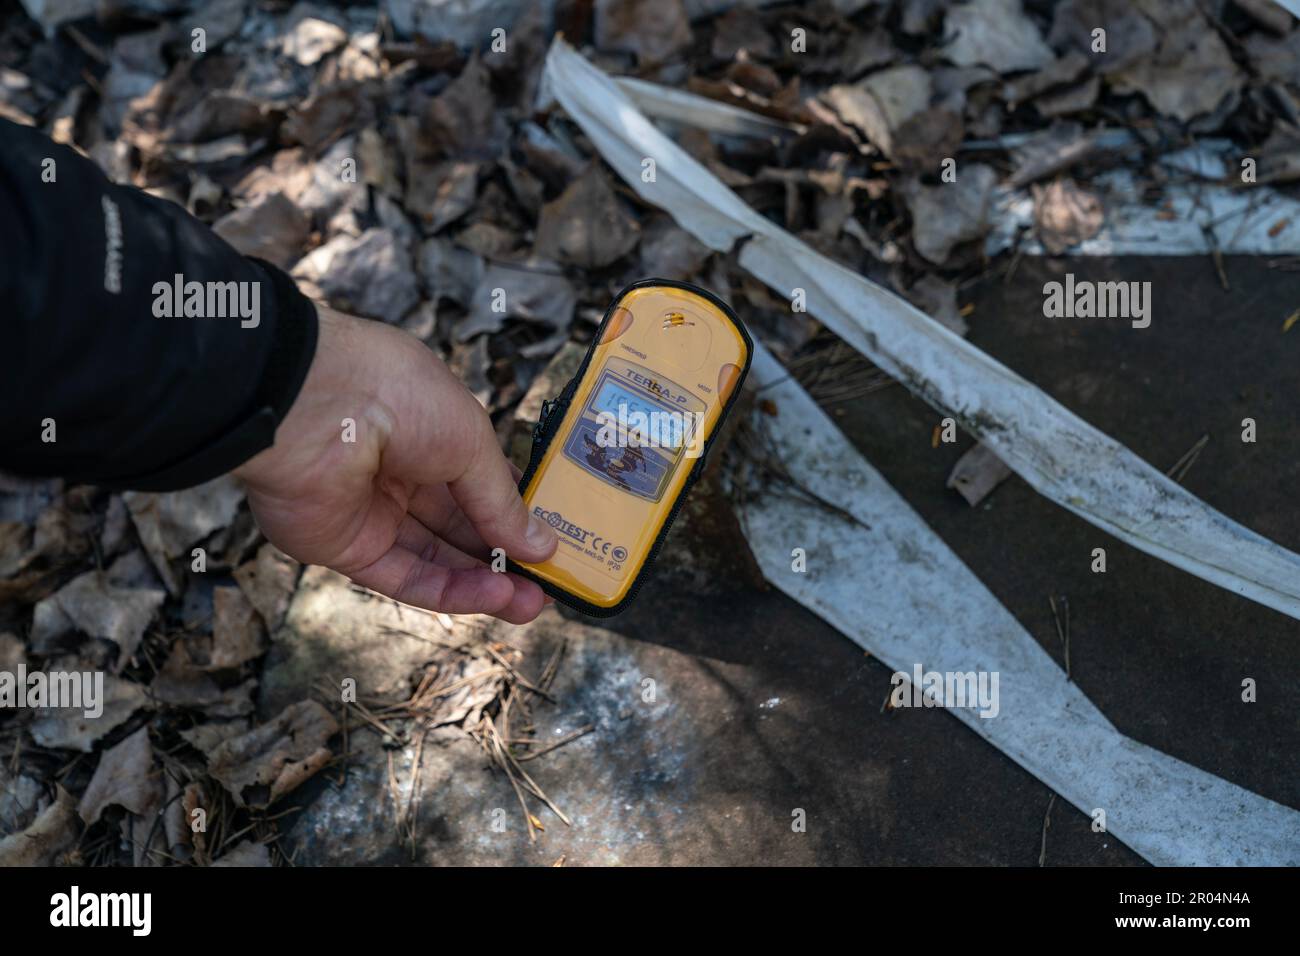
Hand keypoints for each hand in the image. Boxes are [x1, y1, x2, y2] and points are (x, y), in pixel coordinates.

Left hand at [234, 306, 557, 623]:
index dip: (513, 511)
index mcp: (426, 429)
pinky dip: (451, 591)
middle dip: (506, 556)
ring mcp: (371, 511)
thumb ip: (503, 501)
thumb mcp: (472, 441)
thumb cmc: (395, 396)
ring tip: (532, 603)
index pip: (477, 479)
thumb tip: (542, 545)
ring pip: (436, 558)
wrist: (313, 406)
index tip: (550, 538)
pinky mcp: (346, 547)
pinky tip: (494, 598)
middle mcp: (398, 471)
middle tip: (549, 584)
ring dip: (485, 583)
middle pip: (459, 526)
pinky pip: (405, 576)